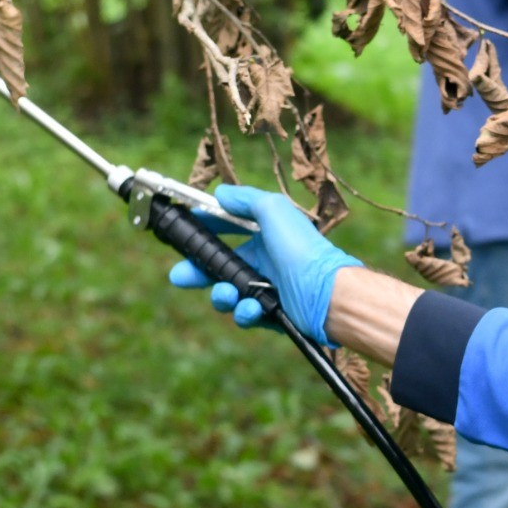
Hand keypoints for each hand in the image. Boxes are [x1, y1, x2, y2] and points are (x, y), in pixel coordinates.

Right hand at [166, 185, 360, 345]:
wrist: (328, 294)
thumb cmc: (302, 250)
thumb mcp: (274, 211)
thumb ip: (246, 199)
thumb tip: (219, 194)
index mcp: (264, 235)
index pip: (228, 228)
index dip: (206, 230)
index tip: (184, 231)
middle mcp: (265, 260)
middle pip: (221, 266)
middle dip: (197, 271)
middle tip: (179, 276)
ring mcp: (268, 288)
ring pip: (229, 293)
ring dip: (222, 295)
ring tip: (227, 295)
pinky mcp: (272, 314)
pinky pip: (248, 314)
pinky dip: (246, 312)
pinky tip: (253, 308)